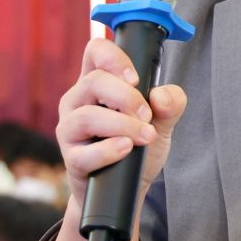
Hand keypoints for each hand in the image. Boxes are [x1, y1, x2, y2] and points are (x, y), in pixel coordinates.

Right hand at [55, 35, 188, 220]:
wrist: (129, 189)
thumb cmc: (139, 147)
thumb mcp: (162, 123)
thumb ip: (170, 105)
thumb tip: (161, 95)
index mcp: (96, 83)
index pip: (95, 51)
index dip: (115, 58)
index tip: (136, 79)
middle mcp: (77, 102)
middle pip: (93, 82)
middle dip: (126, 97)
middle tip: (147, 115)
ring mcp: (70, 130)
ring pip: (86, 117)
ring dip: (122, 124)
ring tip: (144, 136)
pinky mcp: (72, 160)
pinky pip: (83, 153)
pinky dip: (108, 150)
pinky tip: (126, 149)